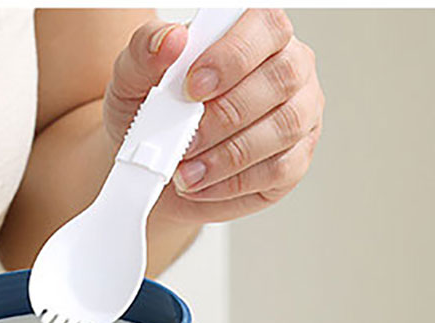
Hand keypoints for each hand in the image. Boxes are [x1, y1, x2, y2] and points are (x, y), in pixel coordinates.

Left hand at [103, 10, 323, 225]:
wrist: (154, 164)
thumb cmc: (155, 111)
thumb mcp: (135, 77)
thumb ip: (146, 50)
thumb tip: (172, 40)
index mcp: (256, 31)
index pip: (266, 25)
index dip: (233, 56)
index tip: (193, 86)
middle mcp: (288, 66)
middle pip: (284, 77)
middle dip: (229, 112)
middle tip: (187, 138)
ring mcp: (299, 113)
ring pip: (285, 126)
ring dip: (230, 154)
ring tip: (187, 170)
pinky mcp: (295, 160)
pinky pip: (278, 170)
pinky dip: (233, 181)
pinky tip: (202, 183)